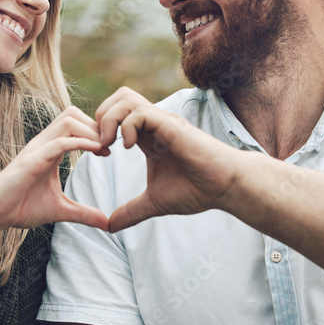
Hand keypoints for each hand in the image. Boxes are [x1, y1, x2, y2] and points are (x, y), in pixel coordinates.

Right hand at [0, 106, 109, 230]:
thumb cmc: (20, 207)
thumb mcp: (60, 210)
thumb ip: (83, 213)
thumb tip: (107, 224)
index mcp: (49, 149)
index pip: (75, 123)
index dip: (95, 131)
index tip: (109, 151)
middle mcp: (43, 143)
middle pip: (73, 113)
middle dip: (96, 126)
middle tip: (109, 147)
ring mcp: (37, 149)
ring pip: (68, 120)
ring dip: (90, 131)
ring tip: (103, 149)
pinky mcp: (32, 160)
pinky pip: (59, 142)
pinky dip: (80, 143)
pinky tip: (94, 152)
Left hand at [95, 87, 239, 232]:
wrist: (225, 188)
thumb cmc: (197, 190)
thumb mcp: (155, 203)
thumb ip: (131, 211)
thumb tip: (110, 226)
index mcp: (148, 136)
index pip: (116, 114)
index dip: (100, 129)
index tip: (98, 153)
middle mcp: (154, 124)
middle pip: (119, 97)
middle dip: (101, 116)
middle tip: (100, 144)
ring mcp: (163, 122)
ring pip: (126, 98)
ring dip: (110, 119)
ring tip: (110, 144)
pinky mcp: (171, 126)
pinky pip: (141, 112)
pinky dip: (127, 126)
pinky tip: (129, 147)